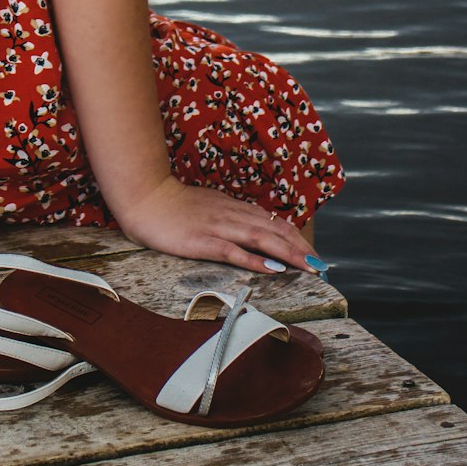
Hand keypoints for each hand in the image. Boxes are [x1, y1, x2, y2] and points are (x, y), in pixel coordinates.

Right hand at [116, 173, 322, 274]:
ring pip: (260, 239)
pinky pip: (233, 251)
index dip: (295, 237)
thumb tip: (250, 230)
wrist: (145, 197)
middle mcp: (231, 215)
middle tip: (320, 266)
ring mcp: (218, 227)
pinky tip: (271, 268)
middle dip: (300, 249)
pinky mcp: (203, 241)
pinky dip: (255, 259)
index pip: (272, 222)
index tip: (311, 253)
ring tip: (308, 267)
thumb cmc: (172, 205)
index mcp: (232, 208)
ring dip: (287, 254)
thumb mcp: (207, 206)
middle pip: (273, 231)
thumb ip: (228, 216)